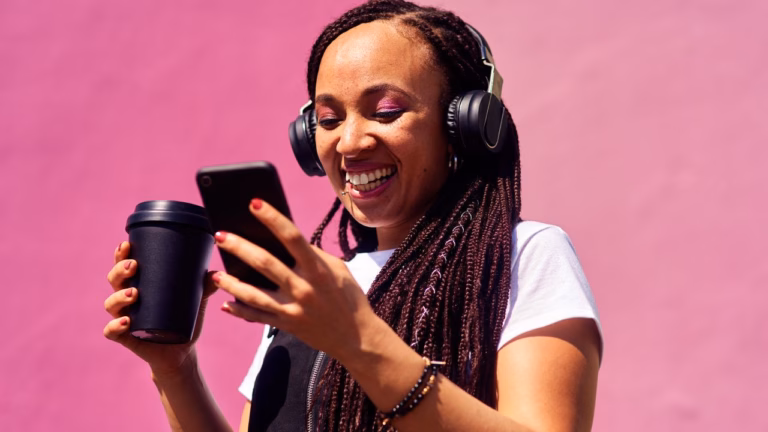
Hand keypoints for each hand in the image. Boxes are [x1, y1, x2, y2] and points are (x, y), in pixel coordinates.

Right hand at [103, 241, 217, 376]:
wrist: (181, 351)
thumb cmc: (183, 319)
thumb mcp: (196, 300)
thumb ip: (205, 286)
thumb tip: (216, 273)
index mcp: (139, 284)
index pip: (125, 265)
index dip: (121, 254)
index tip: (127, 244)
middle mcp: (127, 299)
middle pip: (114, 280)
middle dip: (120, 271)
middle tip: (134, 265)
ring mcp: (124, 317)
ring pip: (111, 304)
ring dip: (119, 296)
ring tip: (134, 293)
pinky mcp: (126, 337)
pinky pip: (111, 331)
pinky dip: (115, 326)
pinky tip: (126, 321)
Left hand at [212, 199, 380, 360]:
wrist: (357, 338)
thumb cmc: (348, 298)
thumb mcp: (338, 270)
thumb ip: (313, 255)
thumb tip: (286, 239)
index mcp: (318, 269)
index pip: (292, 237)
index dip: (272, 218)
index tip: (254, 203)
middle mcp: (304, 288)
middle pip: (265, 263)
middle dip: (240, 247)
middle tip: (220, 235)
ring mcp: (293, 309)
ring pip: (254, 294)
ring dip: (231, 282)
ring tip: (215, 273)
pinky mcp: (287, 325)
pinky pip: (257, 317)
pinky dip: (239, 311)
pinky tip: (225, 303)